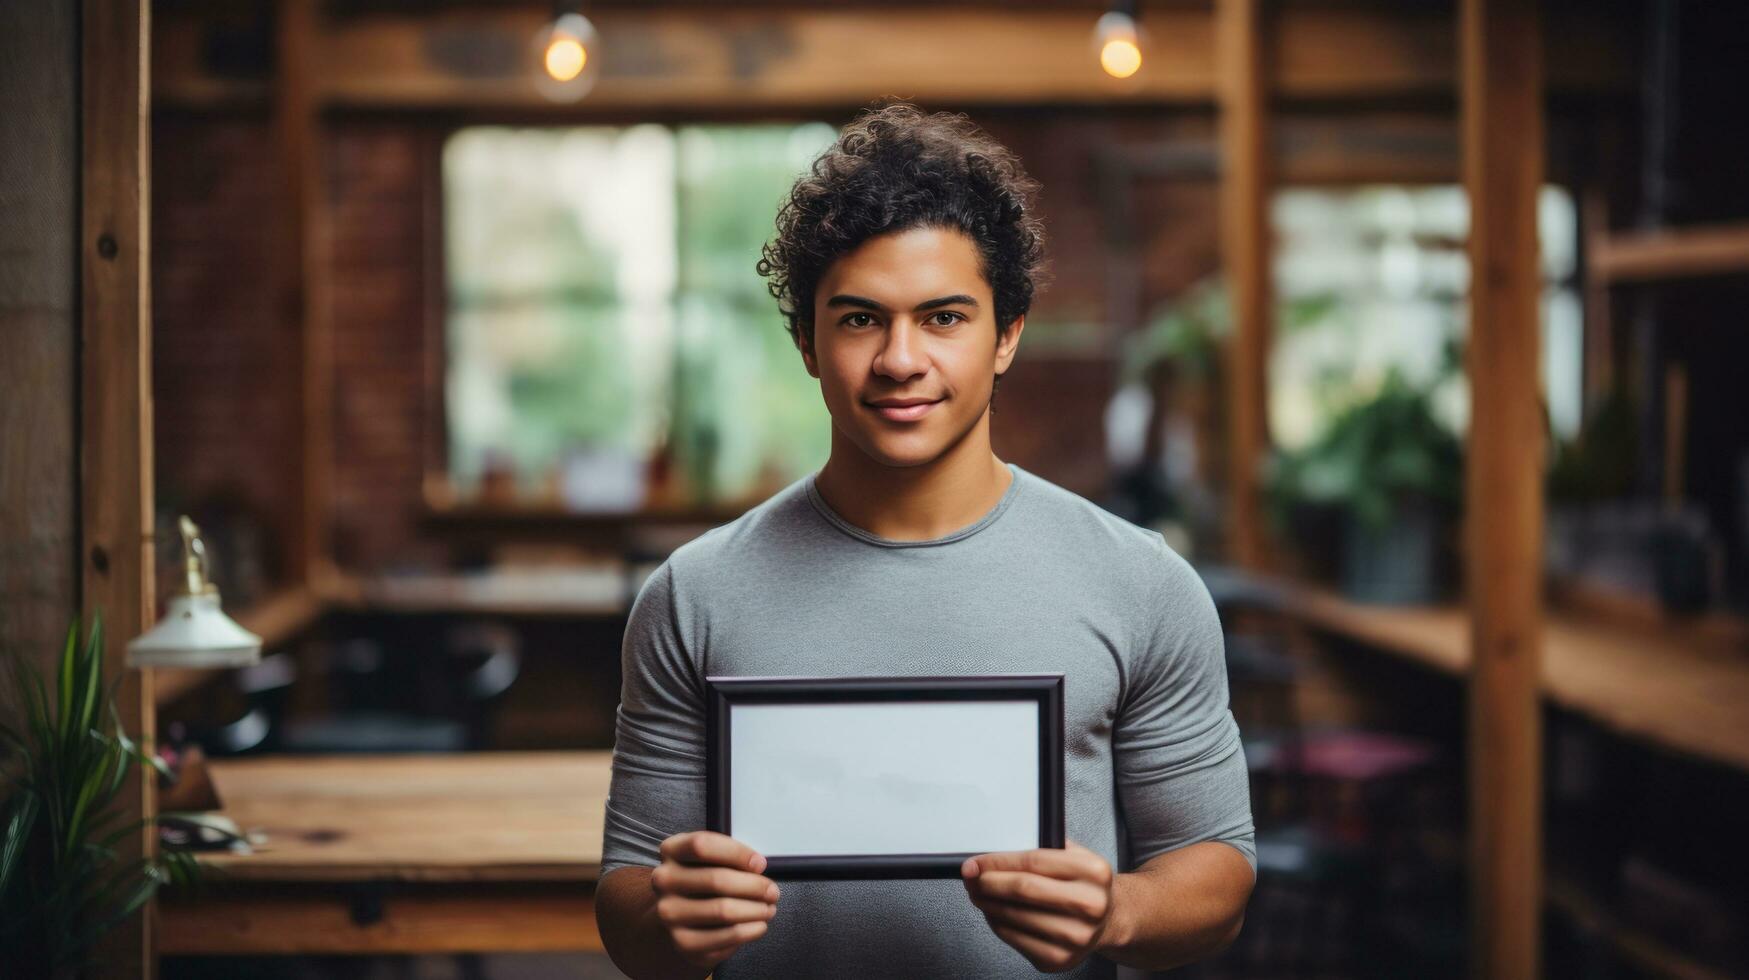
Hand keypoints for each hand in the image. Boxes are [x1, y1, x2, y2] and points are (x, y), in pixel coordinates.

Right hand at [651, 831, 780, 967]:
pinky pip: (725, 937)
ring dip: (756, 910)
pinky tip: (759, 925)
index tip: (760, 864)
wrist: (679, 914)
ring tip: (768, 908)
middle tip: (772, 891)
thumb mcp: (710, 858)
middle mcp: (663, 881)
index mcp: (671, 851)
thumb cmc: (703, 880)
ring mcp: (670, 914)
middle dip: (754, 886)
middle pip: (717, 880)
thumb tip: (757, 866)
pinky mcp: (683, 942)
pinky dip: (750, 931)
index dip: (737, 853)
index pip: (702, 846)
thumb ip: (729, 856)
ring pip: (723, 911)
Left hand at [961, 840, 1116, 972]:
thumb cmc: (1083, 884)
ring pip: (1014, 916)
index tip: (975, 862)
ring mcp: (1076, 937)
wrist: (1107, 919)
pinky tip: (993, 911)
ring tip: (977, 892)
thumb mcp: (1075, 855)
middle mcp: (1091, 906)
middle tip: (970, 876)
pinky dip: (996, 923)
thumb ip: (1042, 847)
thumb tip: (994, 852)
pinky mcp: (1059, 959)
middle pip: (1023, 889)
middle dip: (987, 881)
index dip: (997, 861)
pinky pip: (1014, 938)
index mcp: (1094, 872)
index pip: (1033, 861)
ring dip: (987, 903)